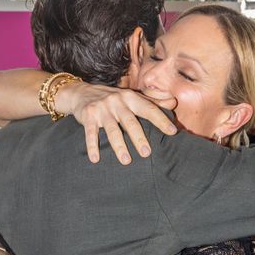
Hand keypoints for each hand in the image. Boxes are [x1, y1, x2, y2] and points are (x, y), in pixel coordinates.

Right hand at [60, 84, 176, 163]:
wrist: (81, 93)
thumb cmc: (112, 99)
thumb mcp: (131, 96)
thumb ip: (152, 101)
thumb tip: (173, 102)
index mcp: (130, 98)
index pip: (148, 109)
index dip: (161, 120)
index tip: (172, 132)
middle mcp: (117, 102)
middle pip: (130, 122)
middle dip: (138, 138)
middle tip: (147, 153)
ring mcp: (102, 109)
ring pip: (112, 130)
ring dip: (119, 146)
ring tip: (126, 161)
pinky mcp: (88, 116)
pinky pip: (90, 133)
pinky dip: (92, 146)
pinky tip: (95, 159)